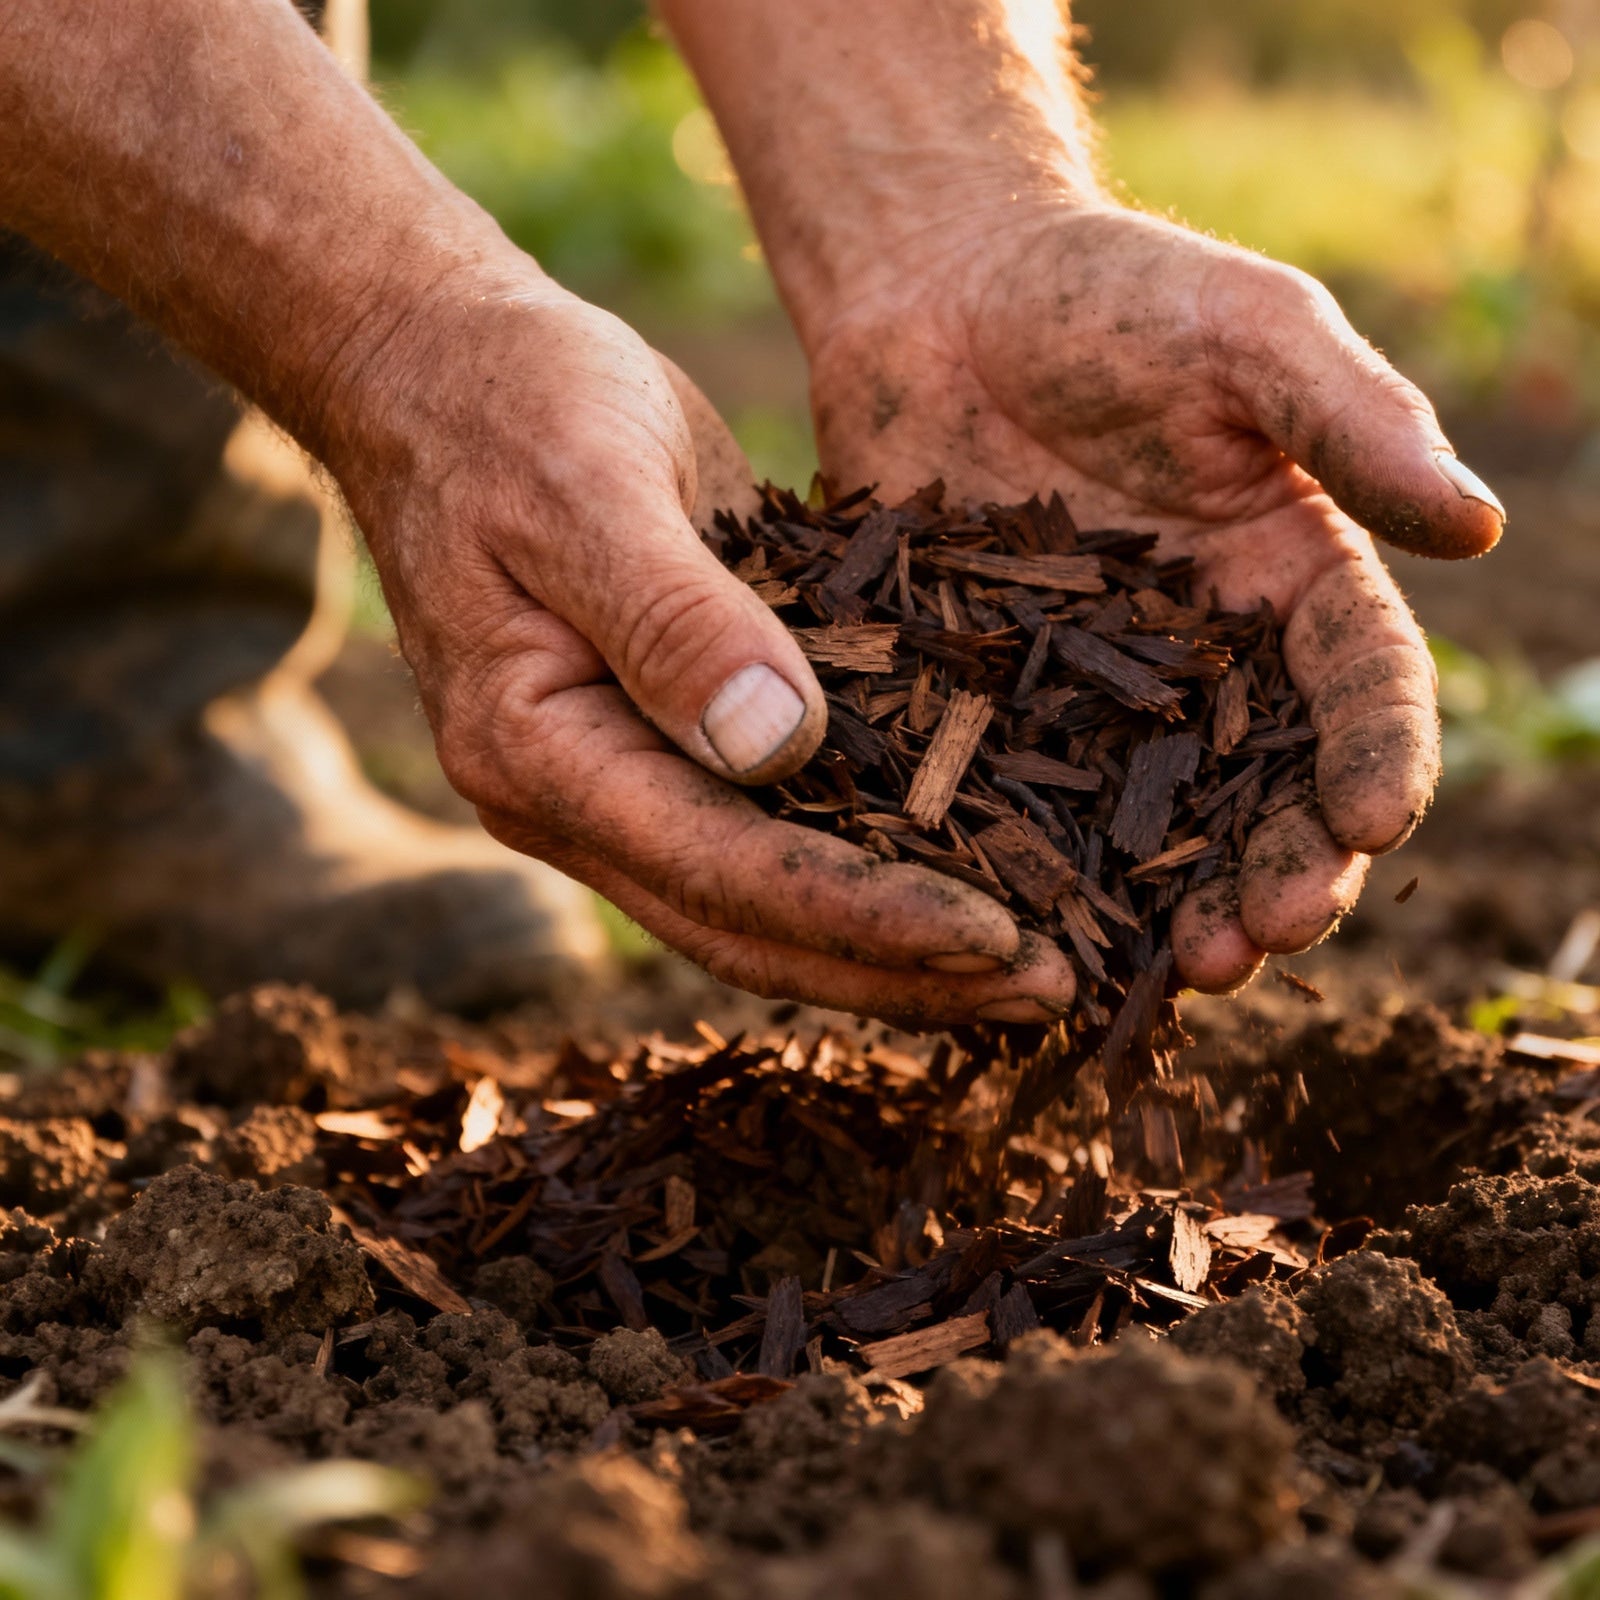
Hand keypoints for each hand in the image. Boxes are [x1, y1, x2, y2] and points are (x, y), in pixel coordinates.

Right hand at [326, 271, 1077, 1025]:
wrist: (441, 372)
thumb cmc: (506, 406)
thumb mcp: (585, 487)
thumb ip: (672, 618)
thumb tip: (776, 747)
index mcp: (538, 750)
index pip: (723, 868)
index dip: (864, 914)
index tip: (1000, 941)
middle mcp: (573, 800)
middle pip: (749, 928)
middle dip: (903, 971)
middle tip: (1050, 992)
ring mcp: (612, 787)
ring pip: (762, 910)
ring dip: (894, 951)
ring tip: (1028, 974)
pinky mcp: (658, 753)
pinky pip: (768, 840)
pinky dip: (864, 874)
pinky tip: (960, 883)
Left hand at [805, 204, 1502, 992]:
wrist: (939, 298)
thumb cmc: (1107, 295)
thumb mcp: (1245, 334)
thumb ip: (1351, 422)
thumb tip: (1478, 524)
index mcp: (1291, 579)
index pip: (1361, 689)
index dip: (1377, 757)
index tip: (1372, 820)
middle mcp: (1204, 659)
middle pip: (1266, 791)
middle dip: (1281, 871)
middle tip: (1266, 936)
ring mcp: (1095, 695)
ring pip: (1154, 827)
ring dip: (1178, 906)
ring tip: (1185, 968)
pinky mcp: (992, 704)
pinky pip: (1022, 803)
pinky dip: (1043, 875)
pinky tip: (1044, 933)